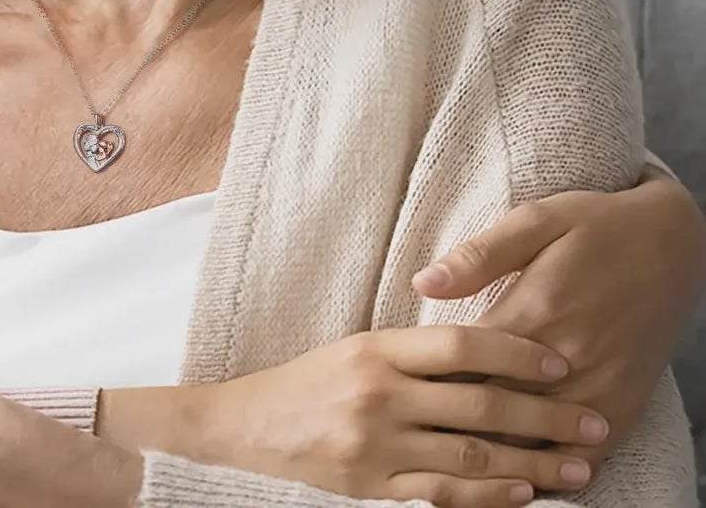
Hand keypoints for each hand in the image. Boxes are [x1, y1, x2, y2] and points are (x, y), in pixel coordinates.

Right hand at [105, 325, 604, 506]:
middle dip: (546, 414)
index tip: (560, 363)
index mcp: (377, 348)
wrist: (242, 426)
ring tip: (578, 467)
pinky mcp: (373, 487)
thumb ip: (412, 355)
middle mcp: (381, 393)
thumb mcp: (355, 351)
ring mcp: (378, 443)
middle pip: (480, 401)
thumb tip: (485, 353)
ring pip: (473, 452)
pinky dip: (490, 493)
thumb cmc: (305, 384)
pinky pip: (444, 492)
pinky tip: (525, 493)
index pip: (462, 343)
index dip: (517, 352)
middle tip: (593, 422)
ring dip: (535, 462)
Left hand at [414, 177, 705, 459]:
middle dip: (453, 424)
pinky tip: (518, 476)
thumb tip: (422, 283)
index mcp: (534, 312)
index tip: (398, 392)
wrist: (671, 244)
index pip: (466, 365)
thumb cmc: (593, 226)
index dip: (429, 382)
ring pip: (537, 443)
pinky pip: (584, 457)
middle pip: (496, 412)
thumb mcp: (534, 220)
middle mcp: (567, 360)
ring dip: (497, 457)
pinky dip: (550, 471)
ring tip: (453, 465)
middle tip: (412, 436)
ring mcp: (600, 389)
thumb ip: (478, 257)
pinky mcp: (625, 406)